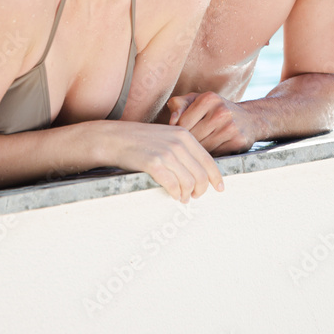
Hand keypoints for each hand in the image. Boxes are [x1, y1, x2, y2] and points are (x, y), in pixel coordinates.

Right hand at [109, 122, 224, 201]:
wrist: (114, 138)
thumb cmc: (140, 139)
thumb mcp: (166, 136)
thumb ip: (182, 148)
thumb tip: (197, 170)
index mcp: (184, 135)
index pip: (208, 160)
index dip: (216, 177)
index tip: (219, 188)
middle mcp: (178, 143)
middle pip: (201, 175)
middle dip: (201, 190)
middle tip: (195, 196)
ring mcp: (166, 153)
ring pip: (189, 183)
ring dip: (187, 195)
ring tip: (182, 198)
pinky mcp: (154, 164)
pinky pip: (173, 186)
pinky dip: (175, 194)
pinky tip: (173, 195)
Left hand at [167, 91, 255, 154]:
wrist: (250, 118)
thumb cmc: (217, 110)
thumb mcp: (198, 100)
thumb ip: (179, 105)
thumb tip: (171, 121)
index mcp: (208, 98)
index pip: (182, 123)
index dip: (179, 132)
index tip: (182, 135)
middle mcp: (221, 111)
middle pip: (193, 137)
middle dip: (189, 143)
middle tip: (189, 144)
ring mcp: (231, 127)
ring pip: (203, 148)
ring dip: (199, 151)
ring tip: (199, 147)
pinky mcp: (238, 141)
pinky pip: (216, 154)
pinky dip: (211, 155)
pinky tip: (212, 150)